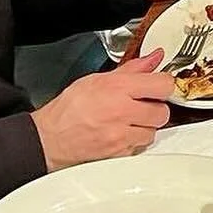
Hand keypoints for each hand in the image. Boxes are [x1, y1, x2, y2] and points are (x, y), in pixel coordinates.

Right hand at [31, 50, 173, 170]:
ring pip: (153, 131)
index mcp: (118, 88)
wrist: (50, 139)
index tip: (158, 86)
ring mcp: (121, 135)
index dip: (163, 84)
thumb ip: (131, 69)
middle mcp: (122, 112)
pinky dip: (134, 141)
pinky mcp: (119, 153)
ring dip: (145, 126)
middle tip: (141, 105)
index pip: (163, 85)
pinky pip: (140, 146)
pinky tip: (121, 133)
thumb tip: (153, 58)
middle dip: (154, 107)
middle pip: (162, 111)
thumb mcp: (97, 79)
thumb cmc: (69, 109)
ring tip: (128, 120)